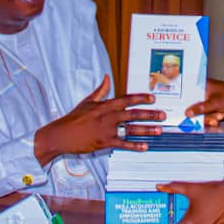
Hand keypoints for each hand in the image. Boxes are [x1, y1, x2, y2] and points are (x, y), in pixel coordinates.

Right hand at [34, 75, 163, 164]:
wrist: (61, 135)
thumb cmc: (73, 118)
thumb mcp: (87, 101)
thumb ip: (101, 90)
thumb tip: (107, 77)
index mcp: (104, 105)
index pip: (126, 99)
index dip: (140, 98)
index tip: (152, 98)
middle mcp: (108, 116)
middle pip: (133, 114)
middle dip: (149, 114)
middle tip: (162, 115)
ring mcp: (106, 130)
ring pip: (131, 129)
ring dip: (146, 130)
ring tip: (159, 130)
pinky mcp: (104, 142)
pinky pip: (122, 144)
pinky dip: (134, 146)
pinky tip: (145, 146)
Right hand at [186, 78, 223, 126]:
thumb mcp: (216, 102)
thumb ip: (201, 108)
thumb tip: (187, 112)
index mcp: (202, 86)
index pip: (187, 93)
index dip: (182, 102)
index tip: (179, 111)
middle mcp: (203, 94)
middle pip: (192, 106)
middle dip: (196, 115)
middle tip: (199, 119)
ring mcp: (208, 102)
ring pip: (200, 114)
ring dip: (207, 118)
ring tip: (217, 117)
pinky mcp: (213, 109)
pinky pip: (207, 117)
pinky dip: (211, 120)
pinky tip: (218, 118)